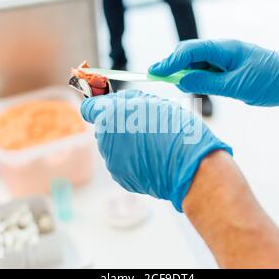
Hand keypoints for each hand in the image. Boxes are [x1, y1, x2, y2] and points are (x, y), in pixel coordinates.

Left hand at [81, 90, 231, 211]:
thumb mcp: (152, 101)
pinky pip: (123, 163)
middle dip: (119, 125)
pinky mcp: (121, 178)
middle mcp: (105, 139)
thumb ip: (127, 100)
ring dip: (127, 144)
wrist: (189, 165)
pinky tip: (152, 159)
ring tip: (152, 145)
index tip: (109, 106)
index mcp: (110, 115)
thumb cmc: (176, 129)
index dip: (98, 106)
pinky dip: (133, 161)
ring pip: (114, 147)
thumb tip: (113, 101)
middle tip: (144, 127)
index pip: (89, 108)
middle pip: (105, 128)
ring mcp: (112, 161)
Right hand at [149, 39, 278, 105]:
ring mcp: (226, 59)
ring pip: (197, 63)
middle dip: (173, 66)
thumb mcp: (236, 86)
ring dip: (185, 73)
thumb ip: (207, 83)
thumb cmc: (271, 81)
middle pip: (189, 54)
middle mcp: (222, 50)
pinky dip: (197, 78)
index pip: (189, 51)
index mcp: (224, 49)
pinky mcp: (230, 68)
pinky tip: (193, 86)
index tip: (153, 72)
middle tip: (159, 79)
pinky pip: (207, 70)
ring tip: (178, 86)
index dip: (169, 62)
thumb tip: (181, 80)